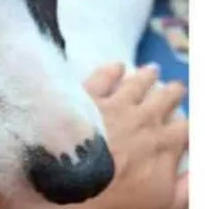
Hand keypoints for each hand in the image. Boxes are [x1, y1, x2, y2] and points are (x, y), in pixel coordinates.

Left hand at [77, 64, 187, 208]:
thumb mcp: (160, 203)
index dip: (190, 124)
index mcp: (162, 146)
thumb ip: (186, 188)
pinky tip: (116, 65)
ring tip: (152, 69)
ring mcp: (113, 106)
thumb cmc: (114, 200)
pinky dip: (112, 70)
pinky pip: (102, 78)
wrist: (68, 184)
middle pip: (163, 101)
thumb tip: (199, 172)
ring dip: (146, 77)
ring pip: (135, 85)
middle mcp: (142, 120)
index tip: (190, 119)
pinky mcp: (84, 98)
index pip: (186, 130)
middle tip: (178, 86)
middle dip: (172, 93)